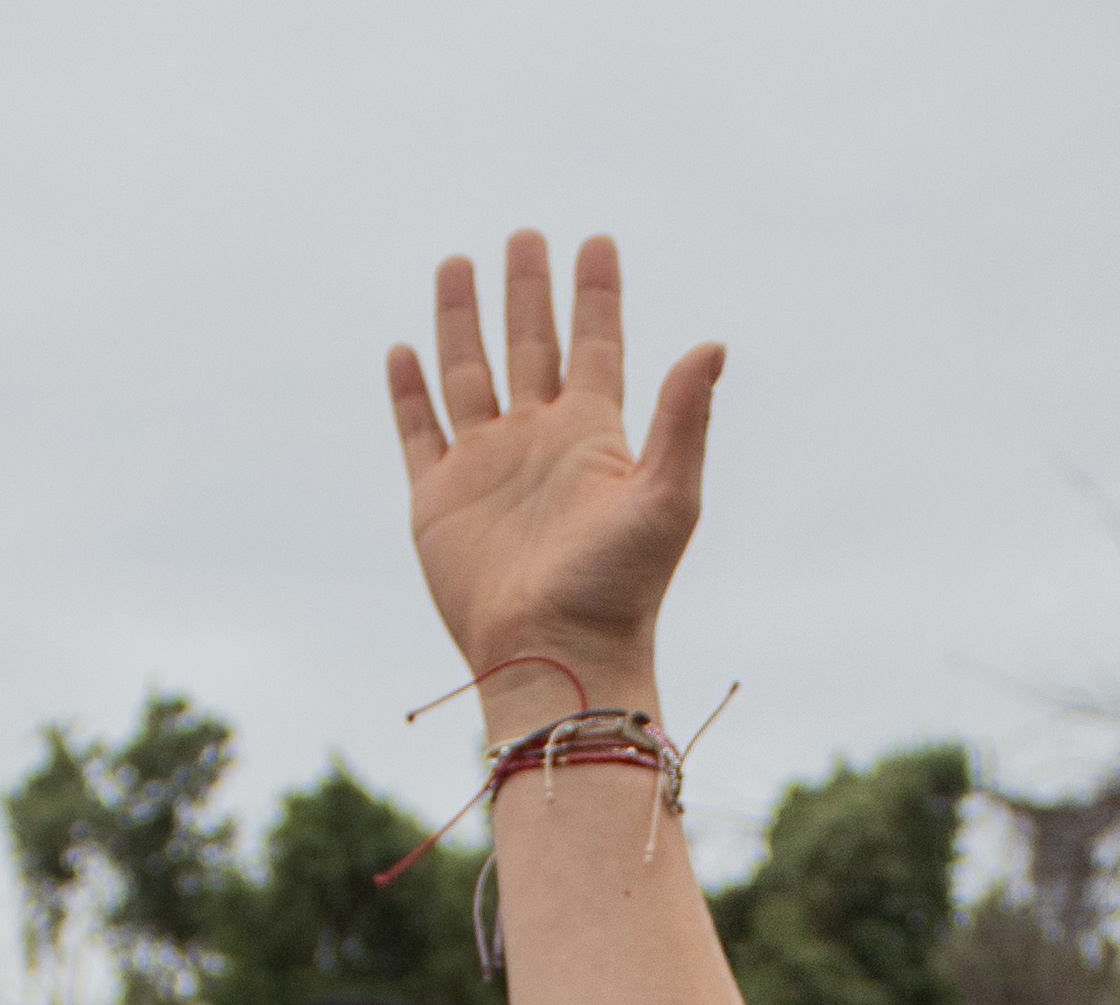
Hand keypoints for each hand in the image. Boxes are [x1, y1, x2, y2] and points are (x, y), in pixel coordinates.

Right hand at [387, 234, 711, 713]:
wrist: (555, 653)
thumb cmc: (620, 585)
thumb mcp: (666, 496)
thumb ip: (684, 418)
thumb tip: (714, 343)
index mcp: (592, 435)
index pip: (596, 344)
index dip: (596, 294)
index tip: (597, 241)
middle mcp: (538, 442)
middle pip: (531, 345)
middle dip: (528, 290)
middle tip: (526, 236)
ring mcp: (486, 468)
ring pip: (469, 374)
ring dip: (462, 321)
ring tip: (459, 263)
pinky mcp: (438, 500)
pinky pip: (419, 432)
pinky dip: (409, 391)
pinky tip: (405, 350)